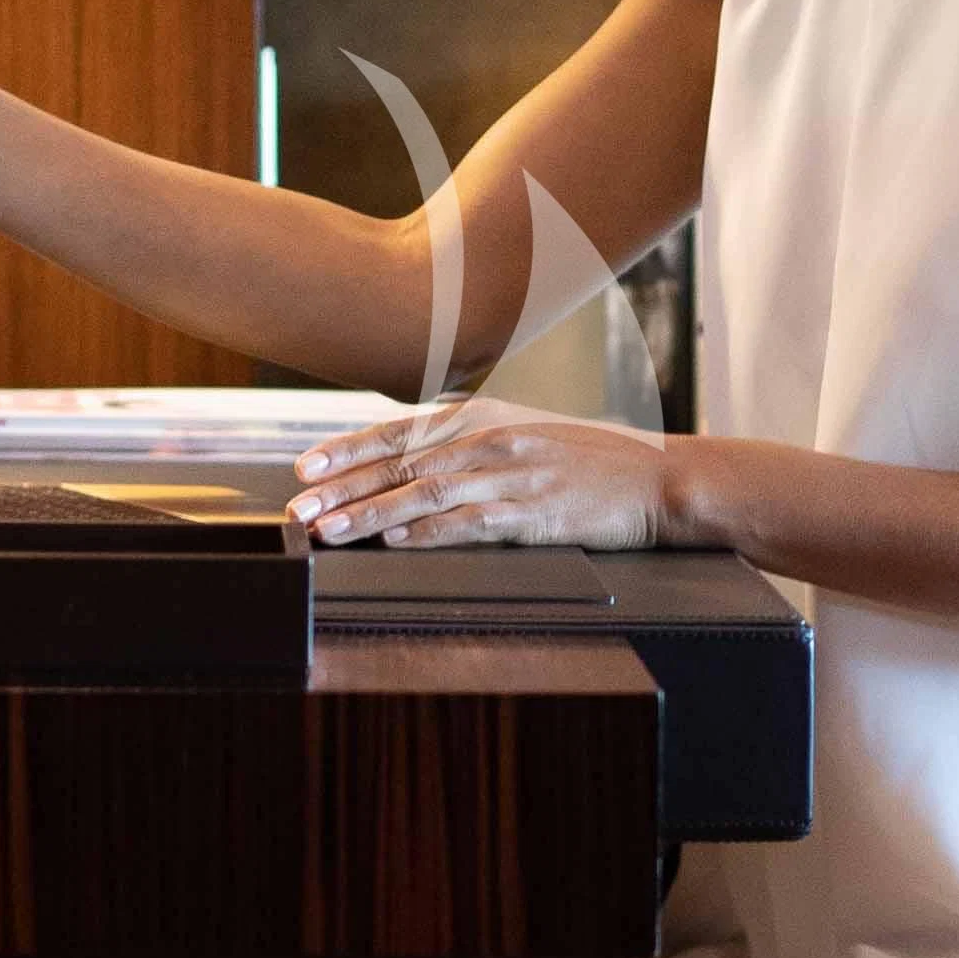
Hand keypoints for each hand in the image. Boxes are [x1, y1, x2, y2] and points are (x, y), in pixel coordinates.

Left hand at [287, 402, 674, 552]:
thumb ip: (469, 442)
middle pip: (401, 463)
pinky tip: (396, 541)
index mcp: (485, 416)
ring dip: (369, 514)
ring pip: (424, 493)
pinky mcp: (534, 513)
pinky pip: (470, 522)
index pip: (400, 431)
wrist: (659, 479)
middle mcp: (491, 439)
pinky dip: (428, 532)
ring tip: (329, 530)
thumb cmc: (592, 460)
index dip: (348, 449)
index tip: (305, 466)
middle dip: (343, 486)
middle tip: (299, 507)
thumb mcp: (525, 434)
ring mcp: (512, 475)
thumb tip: (410, 459)